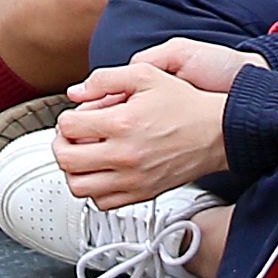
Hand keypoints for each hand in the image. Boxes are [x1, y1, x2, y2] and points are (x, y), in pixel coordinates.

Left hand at [53, 56, 236, 205]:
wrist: (216, 132)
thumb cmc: (184, 104)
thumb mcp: (145, 74)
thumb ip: (105, 79)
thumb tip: (76, 92)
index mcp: (122, 123)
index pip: (68, 128)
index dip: (66, 118)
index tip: (75, 117)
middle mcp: (125, 156)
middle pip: (66, 161)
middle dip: (61, 145)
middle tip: (70, 138)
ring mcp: (132, 179)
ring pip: (79, 188)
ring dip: (73, 171)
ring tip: (83, 156)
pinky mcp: (142, 194)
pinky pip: (102, 203)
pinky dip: (94, 190)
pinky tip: (101, 172)